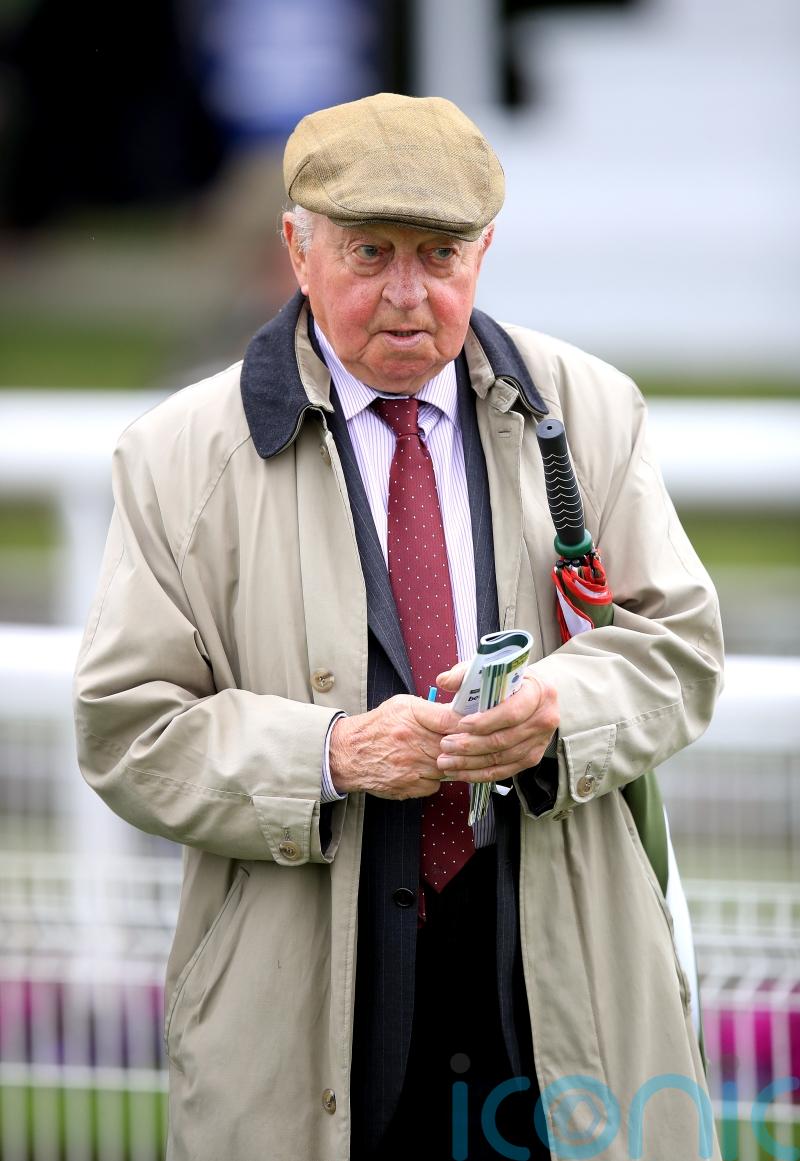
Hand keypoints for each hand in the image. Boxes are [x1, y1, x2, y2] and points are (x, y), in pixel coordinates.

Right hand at [329, 694, 460, 798]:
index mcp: (411, 716)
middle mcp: (412, 741)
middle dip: (458, 746)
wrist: (348, 753)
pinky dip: (433, 779)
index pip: (451, 719)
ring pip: (447, 767)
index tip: (472, 726)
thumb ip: (430, 708)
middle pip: (453, 746)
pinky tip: (422, 770)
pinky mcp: (409, 786)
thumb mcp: (401, 706)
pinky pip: (435, 784)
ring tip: (432, 755)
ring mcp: (411, 766)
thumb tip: (458, 713)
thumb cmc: (377, 727)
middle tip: (455, 743)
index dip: (466, 724)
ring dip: (446, 763)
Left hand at [433, 663, 558, 781]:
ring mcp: (540, 742)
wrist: (535, 694)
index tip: (461, 725)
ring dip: (471, 763)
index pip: (512, 712)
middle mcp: (544, 719)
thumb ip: (466, 674)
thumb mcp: (491, 669)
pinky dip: (480, 774)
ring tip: (446, 761)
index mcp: (537, 693)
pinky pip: (504, 772)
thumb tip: (443, 681)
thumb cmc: (509, 681)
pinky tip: (461, 772)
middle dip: (471, 745)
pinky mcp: (532, 758)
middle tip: (445, 745)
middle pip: (504, 739)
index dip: (486, 721)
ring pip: (502, 759)